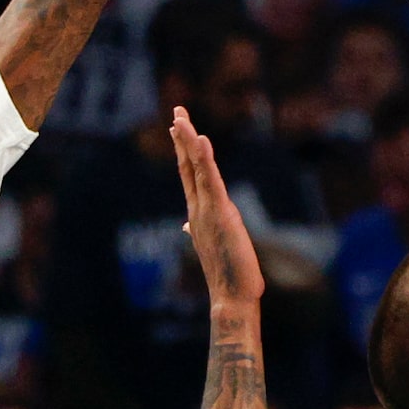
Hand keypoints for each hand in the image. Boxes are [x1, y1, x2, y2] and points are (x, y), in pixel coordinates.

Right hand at [171, 108, 264, 308]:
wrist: (230, 297)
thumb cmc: (227, 274)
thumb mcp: (213, 244)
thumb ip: (198, 229)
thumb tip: (185, 225)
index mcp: (198, 214)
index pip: (188, 176)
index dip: (184, 151)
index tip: (179, 128)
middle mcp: (197, 209)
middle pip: (187, 166)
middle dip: (182, 138)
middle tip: (177, 112)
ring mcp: (205, 210)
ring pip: (194, 169)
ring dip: (188, 141)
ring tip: (180, 117)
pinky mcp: (219, 213)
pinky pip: (209, 180)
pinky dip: (204, 159)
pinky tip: (201, 139)